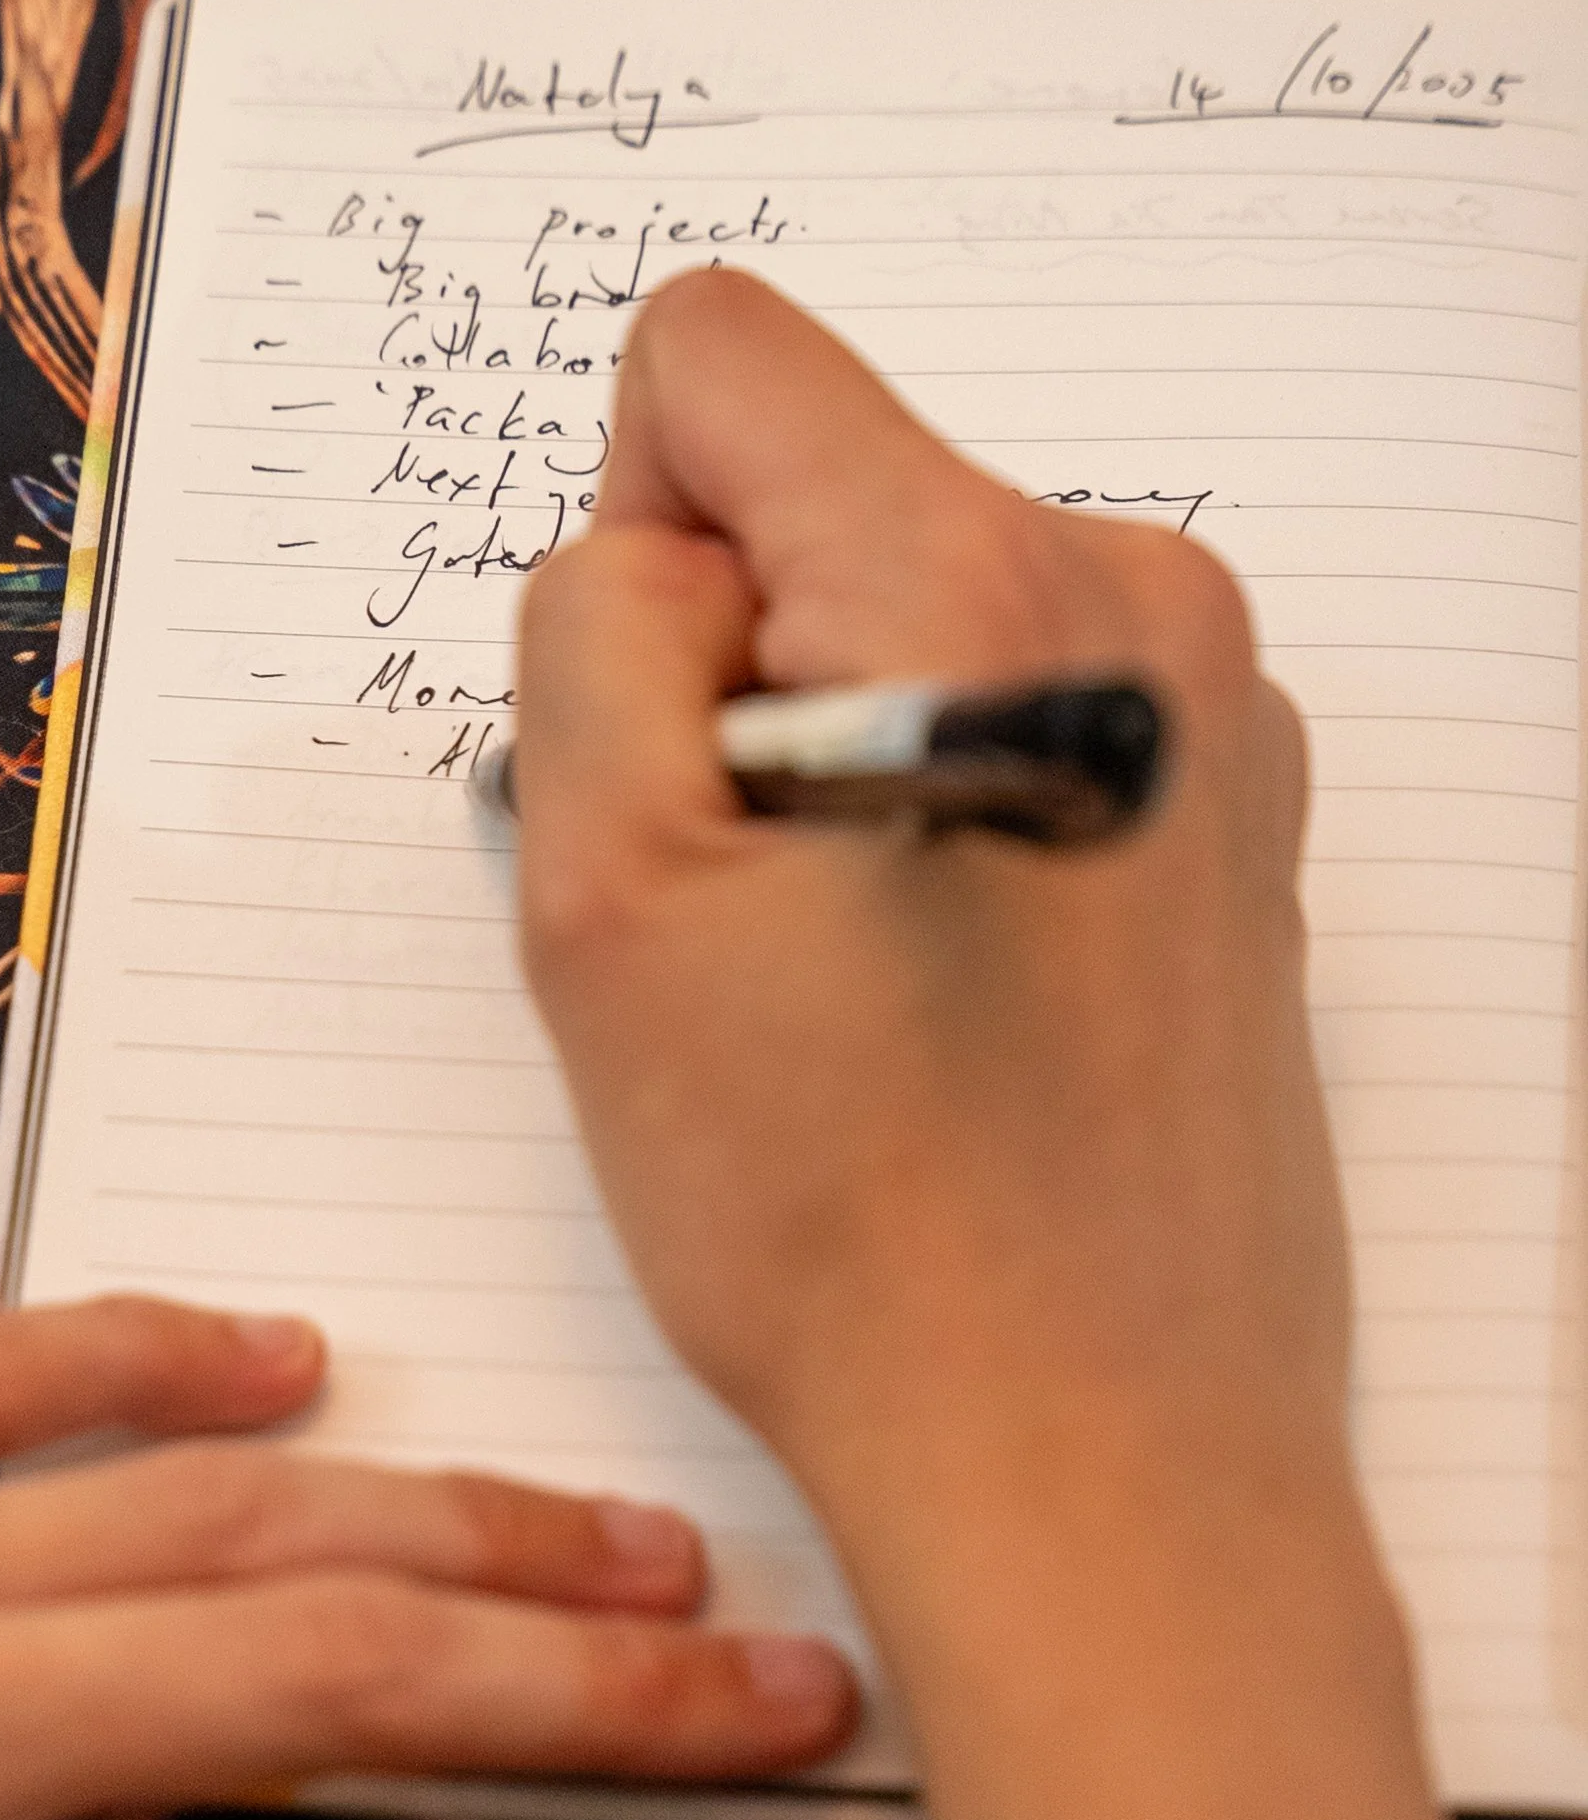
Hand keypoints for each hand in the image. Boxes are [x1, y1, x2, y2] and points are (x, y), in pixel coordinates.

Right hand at [515, 264, 1354, 1607]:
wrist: (1095, 1462)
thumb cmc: (856, 1225)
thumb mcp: (608, 897)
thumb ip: (594, 631)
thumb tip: (660, 552)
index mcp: (985, 580)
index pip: (719, 356)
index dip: (630, 548)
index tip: (672, 757)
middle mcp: (1140, 602)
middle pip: (822, 497)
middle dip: (735, 675)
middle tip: (748, 921)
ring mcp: (1212, 715)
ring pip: (907, 619)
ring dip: (830, 765)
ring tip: (844, 985)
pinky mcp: (1226, 816)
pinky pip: (1009, 716)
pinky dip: (934, 822)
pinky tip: (932, 1005)